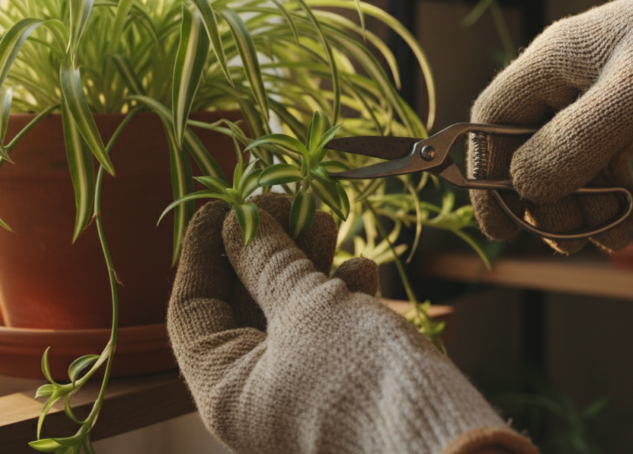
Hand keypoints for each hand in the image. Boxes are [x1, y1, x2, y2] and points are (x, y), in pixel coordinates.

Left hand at [167, 193, 537, 453]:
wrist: (441, 432)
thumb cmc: (357, 375)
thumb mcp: (304, 306)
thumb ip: (265, 260)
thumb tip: (236, 222)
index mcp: (223, 388)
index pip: (192, 308)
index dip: (204, 250)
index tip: (226, 204)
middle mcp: (254, 392)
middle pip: (242, 304)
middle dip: (266, 249)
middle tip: (285, 201)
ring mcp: (298, 388)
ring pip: (287, 310)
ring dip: (306, 261)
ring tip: (324, 219)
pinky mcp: (341, 379)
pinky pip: (327, 327)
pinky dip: (339, 292)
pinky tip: (362, 267)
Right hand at [468, 0, 632, 253]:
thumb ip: (574, 141)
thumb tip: (524, 187)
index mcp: (550, 61)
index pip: (493, 120)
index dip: (487, 174)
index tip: (497, 226)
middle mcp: (567, 83)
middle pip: (531, 154)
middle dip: (550, 203)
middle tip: (575, 241)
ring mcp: (599, 103)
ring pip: (570, 169)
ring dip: (587, 209)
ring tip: (618, 237)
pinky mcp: (631, 120)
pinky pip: (605, 169)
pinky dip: (615, 198)